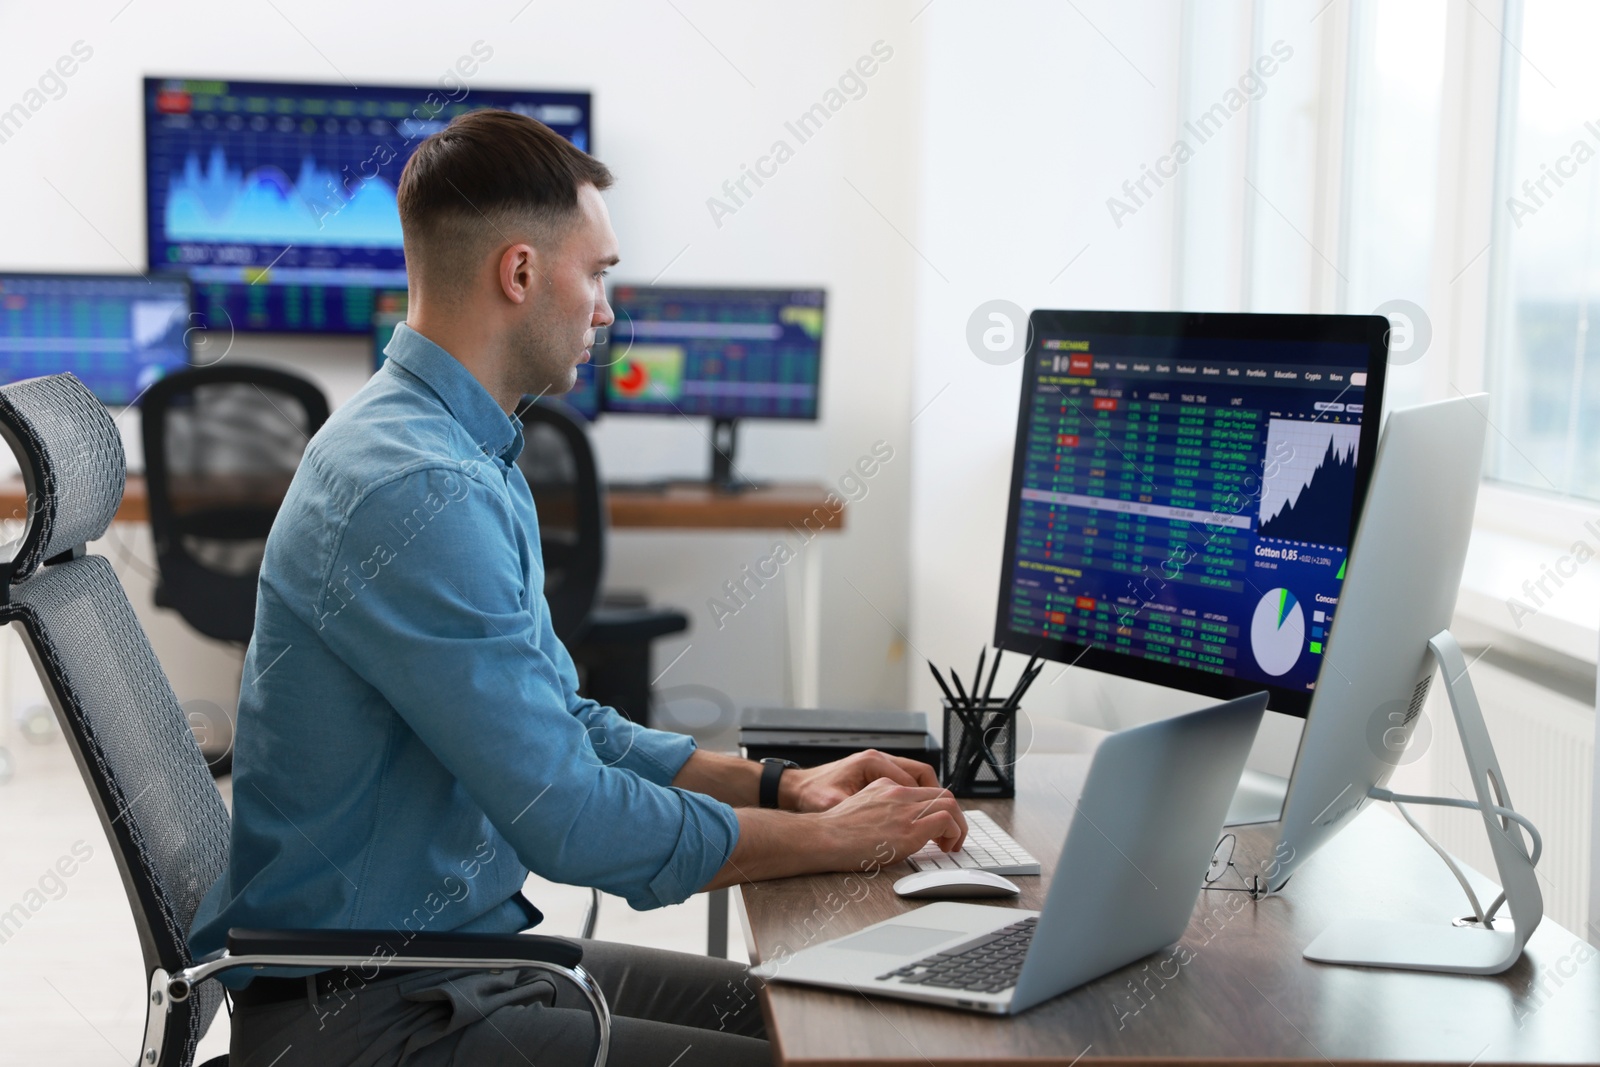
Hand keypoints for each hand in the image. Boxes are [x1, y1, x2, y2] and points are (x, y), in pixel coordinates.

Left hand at [780, 749, 940, 812]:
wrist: (795, 788)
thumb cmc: (813, 794)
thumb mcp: (835, 804)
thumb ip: (861, 809)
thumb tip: (883, 822)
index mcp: (874, 762)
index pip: (917, 779)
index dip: (931, 803)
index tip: (940, 823)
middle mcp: (879, 760)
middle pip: (923, 775)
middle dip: (937, 799)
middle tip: (947, 822)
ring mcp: (879, 766)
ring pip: (916, 779)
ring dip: (927, 799)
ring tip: (934, 822)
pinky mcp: (875, 776)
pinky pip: (905, 784)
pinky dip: (914, 799)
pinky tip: (914, 818)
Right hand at [812, 778, 966, 869]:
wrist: (823, 837)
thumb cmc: (834, 831)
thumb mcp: (858, 807)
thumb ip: (879, 808)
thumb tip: (892, 826)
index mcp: (886, 786)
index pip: (924, 790)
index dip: (937, 808)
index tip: (938, 826)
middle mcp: (898, 793)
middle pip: (942, 793)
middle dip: (954, 816)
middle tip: (950, 836)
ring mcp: (905, 810)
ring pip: (949, 803)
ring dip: (957, 825)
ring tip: (951, 844)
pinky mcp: (909, 830)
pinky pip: (946, 820)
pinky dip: (953, 833)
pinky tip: (944, 846)